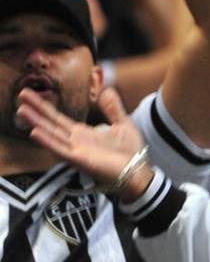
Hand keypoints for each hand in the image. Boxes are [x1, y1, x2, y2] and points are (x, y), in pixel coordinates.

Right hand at [16, 88, 145, 188]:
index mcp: (82, 133)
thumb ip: (113, 108)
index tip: (30, 94)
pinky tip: (35, 132)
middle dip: (35, 110)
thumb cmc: (130, 152)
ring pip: (51, 134)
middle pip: (50, 123)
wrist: (138, 171)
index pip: (57, 118)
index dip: (44, 107)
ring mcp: (76, 150)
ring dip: (36, 123)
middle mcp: (75, 141)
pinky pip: (60, 149)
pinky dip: (48, 141)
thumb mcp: (123, 124)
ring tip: (21, 110)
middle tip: (20, 95)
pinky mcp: (80, 160)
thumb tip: (107, 90)